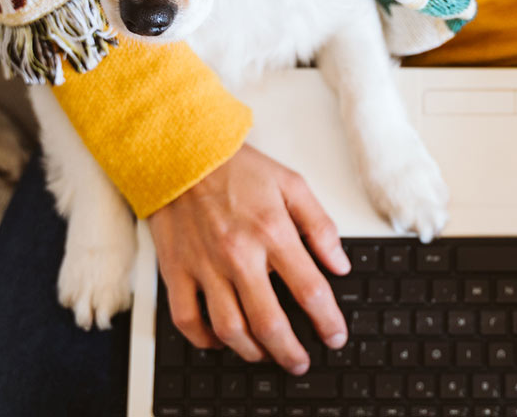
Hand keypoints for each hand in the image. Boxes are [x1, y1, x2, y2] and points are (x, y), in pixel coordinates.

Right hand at [149, 144, 350, 374]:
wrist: (181, 153)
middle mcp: (238, 254)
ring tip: (267, 355)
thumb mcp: (292, 184)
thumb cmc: (236, 168)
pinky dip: (205, 339)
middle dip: (291, 352)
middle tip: (301, 362)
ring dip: (252, 351)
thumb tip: (340, 265)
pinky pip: (187, 319)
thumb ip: (320, 226)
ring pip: (229, 328)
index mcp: (272, 232)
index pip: (309, 290)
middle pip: (269, 321)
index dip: (327, 321)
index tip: (334, 336)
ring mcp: (205, 266)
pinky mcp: (176, 271)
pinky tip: (221, 341)